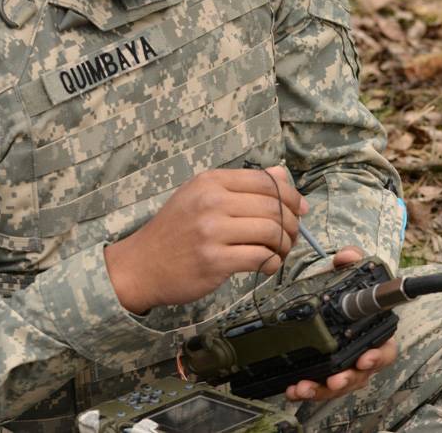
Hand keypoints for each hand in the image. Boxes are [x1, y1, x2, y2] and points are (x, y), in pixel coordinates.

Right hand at [104, 167, 306, 313]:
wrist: (140, 265)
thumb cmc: (175, 231)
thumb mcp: (200, 196)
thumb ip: (241, 185)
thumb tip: (282, 175)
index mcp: (210, 181)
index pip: (265, 181)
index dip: (291, 195)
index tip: (300, 209)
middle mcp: (211, 201)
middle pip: (273, 206)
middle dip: (293, 223)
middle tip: (292, 236)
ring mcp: (212, 231)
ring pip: (272, 231)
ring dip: (285, 244)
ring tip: (281, 251)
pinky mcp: (215, 261)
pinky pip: (261, 257)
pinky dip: (273, 262)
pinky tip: (268, 265)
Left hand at [285, 246, 398, 401]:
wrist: (326, 302)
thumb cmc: (345, 294)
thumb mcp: (348, 274)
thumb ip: (350, 261)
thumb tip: (347, 255)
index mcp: (374, 334)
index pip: (385, 350)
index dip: (377, 357)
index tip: (365, 359)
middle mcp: (362, 354)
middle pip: (361, 375)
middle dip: (348, 379)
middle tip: (335, 380)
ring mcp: (344, 367)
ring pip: (338, 385)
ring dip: (322, 389)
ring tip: (306, 387)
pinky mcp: (324, 373)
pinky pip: (318, 386)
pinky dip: (306, 390)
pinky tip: (293, 389)